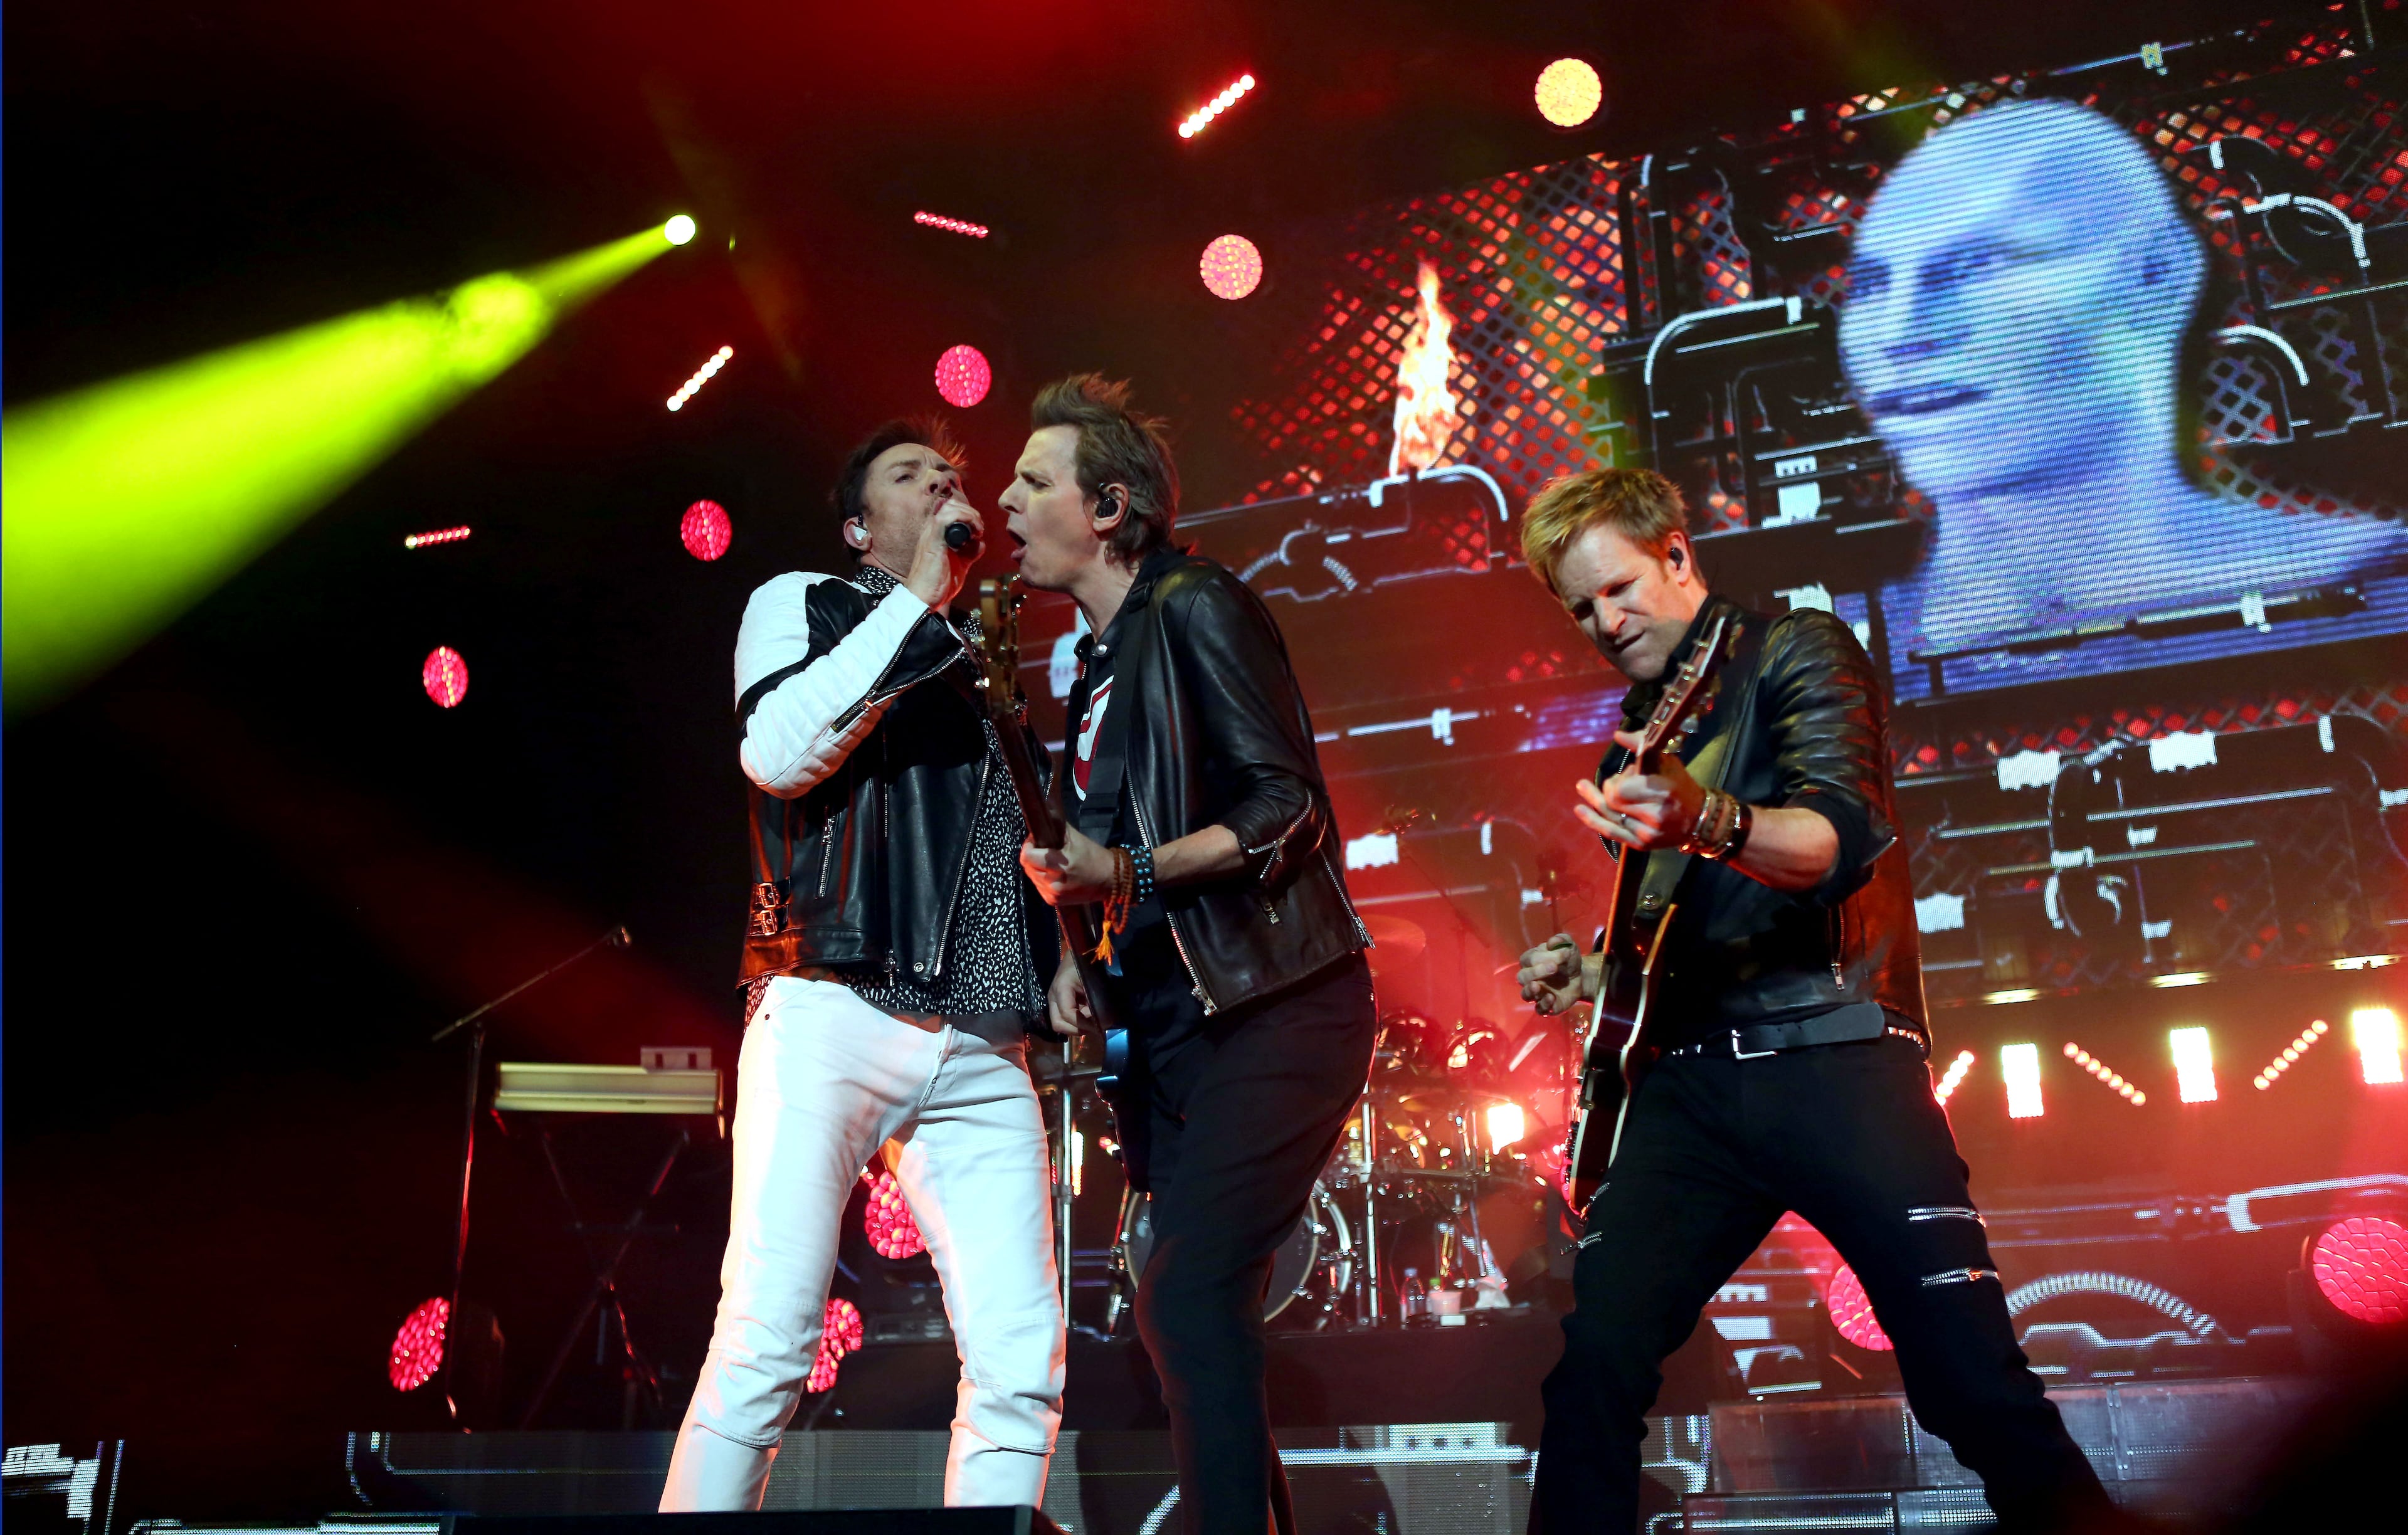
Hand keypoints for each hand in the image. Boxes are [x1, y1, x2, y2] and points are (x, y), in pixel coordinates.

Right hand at [904, 491, 983, 609]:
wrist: (924, 597)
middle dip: (971, 512)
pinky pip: (947, 517)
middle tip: (979, 530)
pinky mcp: (933, 539)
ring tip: (977, 530)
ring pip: (950, 506)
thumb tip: (980, 543)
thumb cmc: (938, 584)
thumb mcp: (959, 565)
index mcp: (936, 533)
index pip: (951, 509)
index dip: (968, 514)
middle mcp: (931, 529)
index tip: (978, 532)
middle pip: (952, 504)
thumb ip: (969, 553)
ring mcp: (931, 532)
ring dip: (969, 514)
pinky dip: (965, 519)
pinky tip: (973, 534)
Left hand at [1020, 825, 1118, 906]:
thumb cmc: (1093, 856)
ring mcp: (1053, 894)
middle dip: (1032, 856)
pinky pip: (1039, 887)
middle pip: (1028, 867)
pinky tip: (1054, 874)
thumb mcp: (1075, 837)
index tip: (1035, 842)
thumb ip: (1055, 826)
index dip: (1028, 846)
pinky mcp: (1054, 901)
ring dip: (1037, 868)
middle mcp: (1053, 882)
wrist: (1110, 880)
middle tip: (1043, 850)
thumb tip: (1040, 818)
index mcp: (1059, 865)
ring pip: (1032, 877)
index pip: (1027, 857)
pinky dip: (1043, 879)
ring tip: (1050, 863)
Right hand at [1047, 958, 1094, 1038]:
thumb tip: (1105, 1023)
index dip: (1084, 1024)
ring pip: (1061, 1022)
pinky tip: (1089, 1014)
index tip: (1100, 1026)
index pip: (1067, 1014)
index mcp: (1061, 988)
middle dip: (1076, 1029)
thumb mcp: (1096, 983)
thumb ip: (1099, 1003)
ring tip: (1093, 1019)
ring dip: (1077, 1025)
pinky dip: (1077, 1020)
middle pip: (1058, 1024)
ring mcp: (1054, 999)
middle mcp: (1053, 996)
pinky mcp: (1059, 1001)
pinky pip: (1065, 1017)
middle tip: (1094, 1028)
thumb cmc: (1089, 964)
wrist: (1081, 950)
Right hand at [1518, 933, 1588, 1015]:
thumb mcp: (1568, 947)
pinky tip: (1552, 997)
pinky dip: (1544, 1004)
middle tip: (1554, 967)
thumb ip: (1562, 941)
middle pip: (1523, 977)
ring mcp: (1537, 993)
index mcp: (1531, 961)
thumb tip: (1553, 942)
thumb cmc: (1568, 960)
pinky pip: (1539, 1009)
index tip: (1563, 954)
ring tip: (1538, 986)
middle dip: (1536, 971)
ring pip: (1525, 994)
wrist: (1580, 977)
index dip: (1543, 957)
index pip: (1529, 959)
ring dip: (1530, 990)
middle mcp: (1530, 978)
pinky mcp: (1546, 1006)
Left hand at [1572, 730, 1705, 850]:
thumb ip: (1642, 746)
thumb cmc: (1682, 787)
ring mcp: (1646, 834)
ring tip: (1582, 786)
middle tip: (1620, 781)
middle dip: (1611, 787)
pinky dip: (1593, 820)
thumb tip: (1617, 735)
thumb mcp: (1666, 762)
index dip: (1619, 779)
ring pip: (1609, 815)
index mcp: (1662, 792)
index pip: (1621, 788)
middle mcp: (1653, 815)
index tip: (1630, 773)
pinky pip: (1611, 833)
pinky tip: (1580, 810)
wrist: (1700, 819)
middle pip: (1612, 801)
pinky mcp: (1641, 845)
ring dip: (1598, 799)